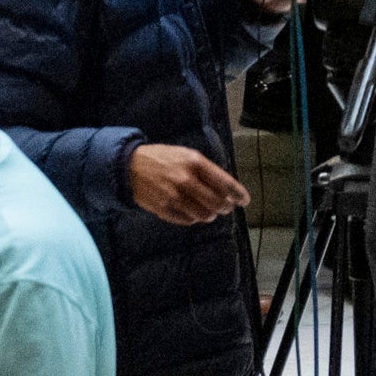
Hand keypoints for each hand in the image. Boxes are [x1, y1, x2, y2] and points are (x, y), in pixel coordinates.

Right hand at [128, 143, 250, 225]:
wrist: (130, 165)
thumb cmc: (163, 158)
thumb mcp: (187, 155)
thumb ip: (206, 170)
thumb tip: (225, 188)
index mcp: (195, 163)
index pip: (224, 182)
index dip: (238, 193)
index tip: (245, 200)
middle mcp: (185, 180)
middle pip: (216, 202)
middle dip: (225, 207)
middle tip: (227, 208)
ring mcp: (173, 196)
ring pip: (202, 214)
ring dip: (211, 215)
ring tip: (211, 212)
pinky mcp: (162, 209)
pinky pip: (186, 220)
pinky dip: (194, 220)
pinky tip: (195, 215)